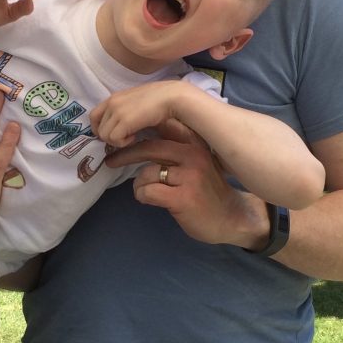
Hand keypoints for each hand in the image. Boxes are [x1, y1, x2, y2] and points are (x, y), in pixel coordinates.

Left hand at [90, 80, 190, 147]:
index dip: (99, 128)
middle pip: (98, 128)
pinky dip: (124, 142)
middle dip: (109, 137)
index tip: (111, 135)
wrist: (171, 97)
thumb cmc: (159, 100)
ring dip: (118, 140)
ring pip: (105, 136)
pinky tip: (135, 136)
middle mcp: (112, 102)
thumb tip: (118, 128)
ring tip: (133, 135)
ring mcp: (117, 111)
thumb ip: (124, 110)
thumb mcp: (135, 102)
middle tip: (124, 138)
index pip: (93, 116)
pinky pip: (114, 139)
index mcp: (114, 97)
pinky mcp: (124, 120)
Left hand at [105, 137, 270, 249]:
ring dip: (140, 184)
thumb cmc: (206, 188)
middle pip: (147, 146)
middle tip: (110, 160)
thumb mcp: (194, 159)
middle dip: (123, 154)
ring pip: (145, 172)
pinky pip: (147, 191)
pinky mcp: (183, 196)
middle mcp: (193, 152)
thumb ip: (172, 145)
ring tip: (150, 192)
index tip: (119, 137)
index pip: (159, 125)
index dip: (135, 129)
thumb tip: (134, 132)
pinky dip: (143, 196)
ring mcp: (189, 174)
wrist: (232, 217)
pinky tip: (152, 200)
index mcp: (194, 140)